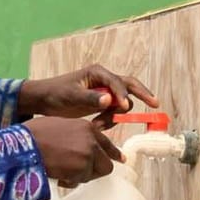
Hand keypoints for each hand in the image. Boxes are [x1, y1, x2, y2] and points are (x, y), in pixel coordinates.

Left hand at [18, 64, 158, 129]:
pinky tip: (98, 127)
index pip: (117, 82)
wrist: (45, 100)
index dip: (122, 95)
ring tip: (98, 126)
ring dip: (115, 115)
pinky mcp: (101, 103)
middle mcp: (104, 80)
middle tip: (155, 103)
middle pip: (129, 85)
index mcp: (97, 73)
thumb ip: (90, 98)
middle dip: (142, 93)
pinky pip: (114, 111)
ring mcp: (104, 91)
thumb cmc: (56, 94)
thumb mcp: (71, 96)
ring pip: (121, 102)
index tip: (123, 108)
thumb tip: (109, 100)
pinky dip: (110, 120)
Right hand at [23, 117, 124, 184]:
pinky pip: (81, 181)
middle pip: (107, 163)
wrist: (24, 145)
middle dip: (95, 170)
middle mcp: (91, 139)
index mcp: (86, 127)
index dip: (113, 154)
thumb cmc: (34, 135)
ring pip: (95, 174)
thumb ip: (76, 136)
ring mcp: (88, 154)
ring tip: (64, 171)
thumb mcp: (60, 126)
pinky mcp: (81, 168)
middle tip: (80, 173)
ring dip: (82, 176)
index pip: (107, 143)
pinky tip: (59, 175)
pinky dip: (71, 181)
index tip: (120, 159)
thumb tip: (80, 148)